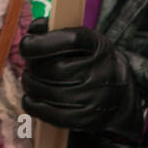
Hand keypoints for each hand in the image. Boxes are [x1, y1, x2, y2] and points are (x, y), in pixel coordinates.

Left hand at [21, 18, 145, 143]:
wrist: (121, 97)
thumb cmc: (93, 62)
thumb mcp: (84, 41)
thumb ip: (55, 30)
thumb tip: (33, 29)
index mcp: (98, 47)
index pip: (69, 40)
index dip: (41, 42)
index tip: (26, 45)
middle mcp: (100, 72)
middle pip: (52, 69)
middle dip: (32, 66)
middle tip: (29, 66)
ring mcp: (94, 98)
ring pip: (47, 91)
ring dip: (30, 84)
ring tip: (30, 79)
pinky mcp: (86, 119)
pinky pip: (50, 114)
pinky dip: (33, 104)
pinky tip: (31, 97)